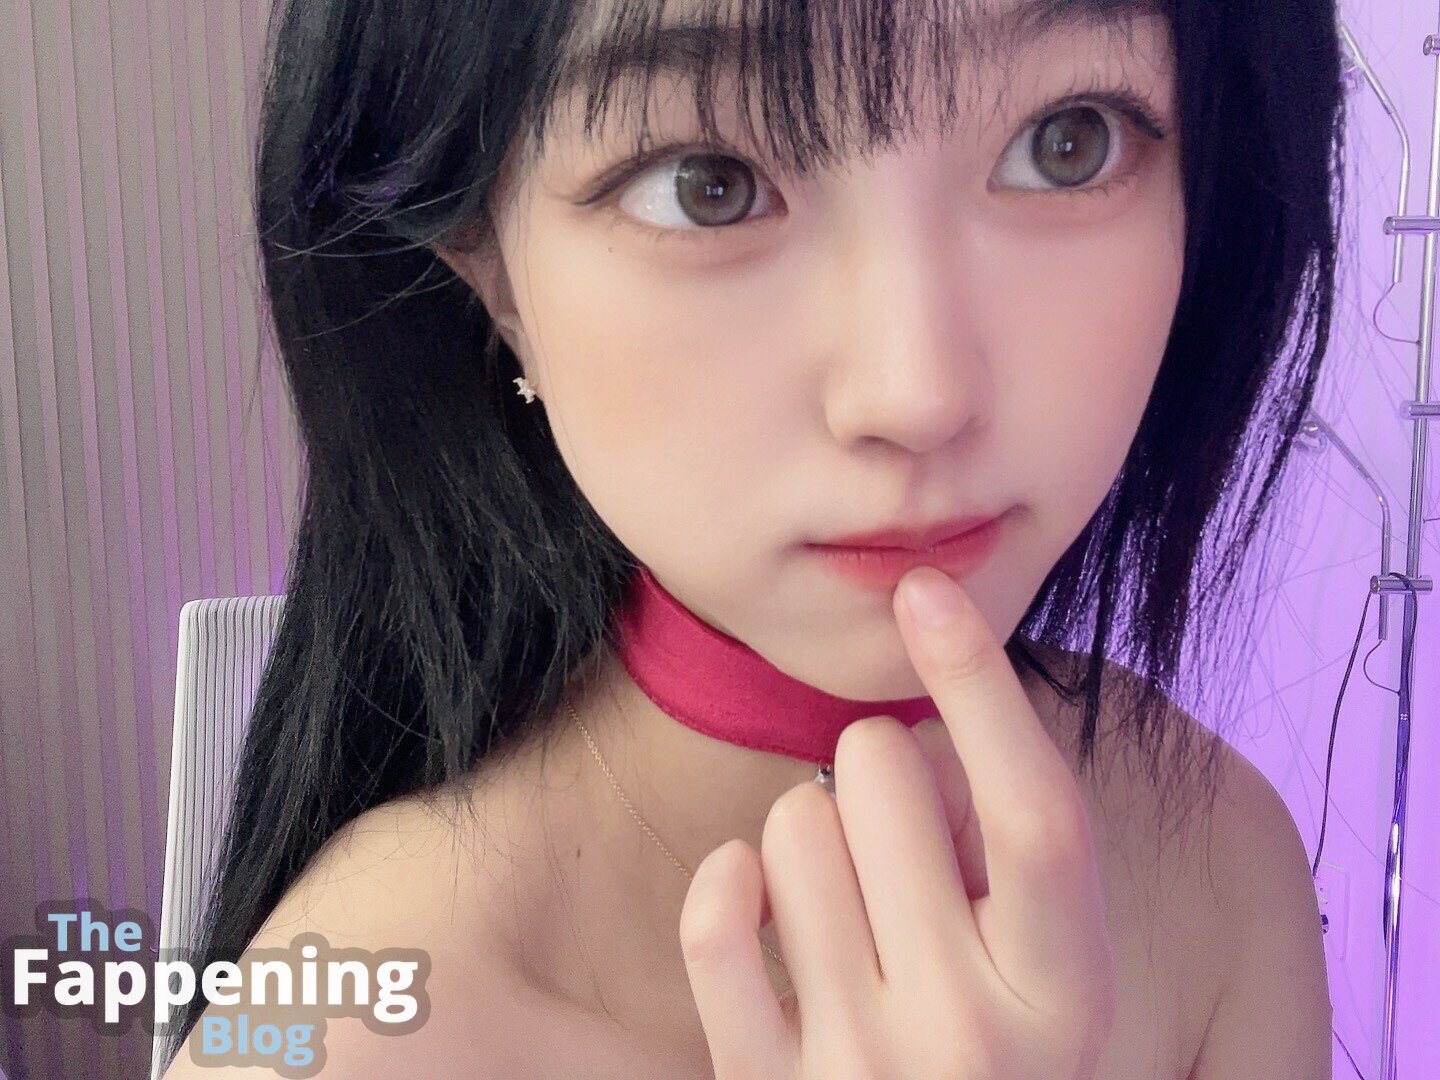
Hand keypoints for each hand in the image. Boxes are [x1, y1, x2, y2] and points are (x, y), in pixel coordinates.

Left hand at [678, 566, 1115, 1078]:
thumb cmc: (994, 1036)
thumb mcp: (1048, 954)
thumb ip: (1014, 840)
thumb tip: (936, 702)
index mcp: (1064, 992)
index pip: (1035, 811)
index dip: (983, 684)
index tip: (927, 588)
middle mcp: (970, 1033)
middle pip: (884, 774)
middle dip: (883, 769)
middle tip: (900, 839)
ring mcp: (863, 1066)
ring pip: (793, 821)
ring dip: (813, 829)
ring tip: (850, 898)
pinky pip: (717, 916)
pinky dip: (730, 882)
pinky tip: (761, 900)